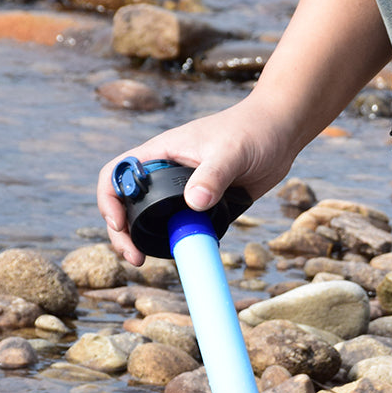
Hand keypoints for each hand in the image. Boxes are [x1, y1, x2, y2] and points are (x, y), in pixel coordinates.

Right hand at [96, 96, 296, 265]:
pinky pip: (186, 226)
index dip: (110, 199)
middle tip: (135, 258)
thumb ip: (212, 176)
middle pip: (130, 204)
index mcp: (161, 153)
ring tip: (148, 261)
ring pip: (156, 219)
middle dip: (124, 232)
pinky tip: (187, 252)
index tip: (120, 224)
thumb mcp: (231, 152)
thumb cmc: (252, 130)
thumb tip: (193, 203)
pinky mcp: (208, 205)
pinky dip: (180, 241)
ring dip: (149, 240)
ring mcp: (186, 191)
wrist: (281, 135)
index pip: (118, 174)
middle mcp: (167, 173)